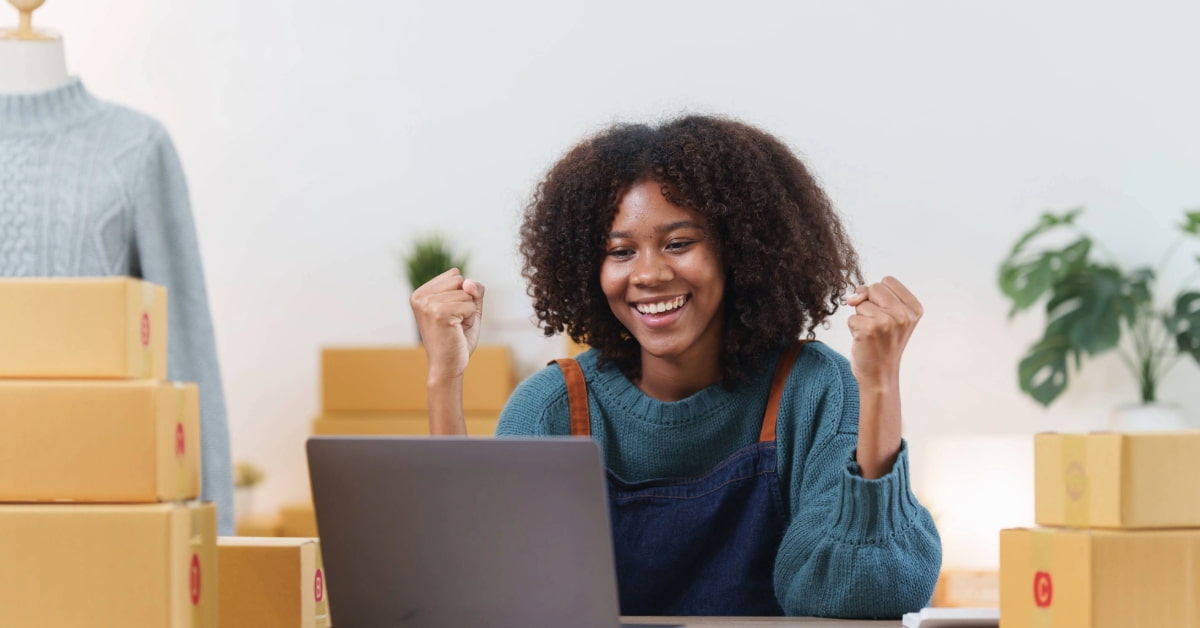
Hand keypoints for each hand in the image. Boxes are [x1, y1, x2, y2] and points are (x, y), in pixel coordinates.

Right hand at [409, 268, 485, 382]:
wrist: (448, 367)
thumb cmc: (456, 339)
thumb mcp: (468, 307)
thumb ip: (473, 289)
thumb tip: (468, 282)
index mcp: (421, 292)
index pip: (455, 275)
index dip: (462, 295)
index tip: (451, 314)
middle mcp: (420, 296)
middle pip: (461, 280)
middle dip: (466, 302)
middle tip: (454, 323)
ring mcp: (427, 304)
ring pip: (466, 293)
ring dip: (468, 313)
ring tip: (455, 328)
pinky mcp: (438, 313)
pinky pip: (469, 305)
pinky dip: (470, 319)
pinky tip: (457, 331)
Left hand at [846, 276, 920, 477]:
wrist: (880, 377)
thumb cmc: (882, 345)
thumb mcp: (889, 316)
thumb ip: (873, 296)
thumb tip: (851, 297)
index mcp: (914, 309)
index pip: (887, 281)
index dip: (879, 296)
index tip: (887, 315)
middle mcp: (903, 315)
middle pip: (873, 288)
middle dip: (868, 304)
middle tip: (877, 327)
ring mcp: (886, 322)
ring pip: (860, 303)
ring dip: (860, 318)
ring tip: (872, 335)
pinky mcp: (868, 330)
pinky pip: (851, 318)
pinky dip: (853, 329)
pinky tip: (864, 342)